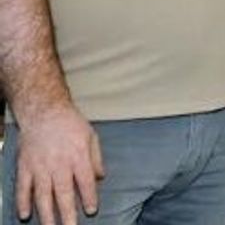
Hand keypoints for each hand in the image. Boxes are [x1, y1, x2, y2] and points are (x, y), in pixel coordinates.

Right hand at [14, 105, 103, 224]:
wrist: (44, 111)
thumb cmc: (70, 123)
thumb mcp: (91, 136)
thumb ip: (96, 158)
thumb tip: (100, 177)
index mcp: (78, 157)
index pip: (86, 182)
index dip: (89, 198)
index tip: (92, 211)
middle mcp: (59, 164)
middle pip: (64, 194)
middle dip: (68, 214)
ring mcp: (40, 167)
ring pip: (43, 195)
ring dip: (47, 214)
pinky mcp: (25, 166)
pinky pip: (23, 188)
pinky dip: (23, 202)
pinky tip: (25, 215)